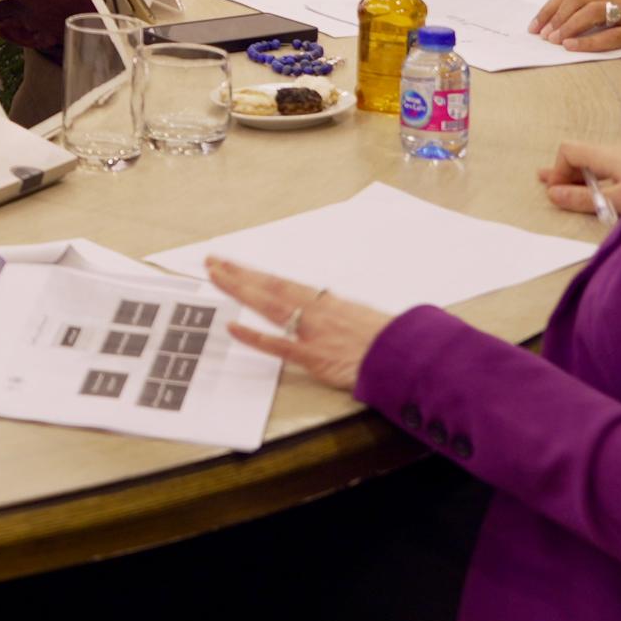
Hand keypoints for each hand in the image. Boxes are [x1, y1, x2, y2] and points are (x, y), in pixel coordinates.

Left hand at [206, 257, 394, 392]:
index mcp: (327, 303)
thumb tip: (323, 305)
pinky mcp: (315, 356)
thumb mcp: (362, 318)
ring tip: (216, 278)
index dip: (254, 274)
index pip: (282, 283)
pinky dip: (254, 337)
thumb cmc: (391, 341)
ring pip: (270, 305)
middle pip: (270, 287)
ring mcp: (314, 332)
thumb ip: (338, 313)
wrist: (409, 358)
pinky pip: (279, 344)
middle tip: (211, 262)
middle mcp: (317, 311)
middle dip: (238, 275)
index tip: (232, 264)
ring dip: (240, 290)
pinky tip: (233, 328)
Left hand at [531, 0, 620, 74]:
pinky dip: (590, 41)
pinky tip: (573, 49)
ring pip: (594, 12)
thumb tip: (563, 32)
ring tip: (553, 41)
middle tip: (541, 35)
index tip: (534, 25)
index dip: (551, 7)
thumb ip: (602, 20)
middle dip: (555, 15)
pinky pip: (614, 34)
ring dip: (568, 27)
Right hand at [536, 138, 620, 222]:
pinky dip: (604, 176)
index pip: (568, 151)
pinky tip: (608, 187)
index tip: (559, 192)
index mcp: (608, 155)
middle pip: (583, 155)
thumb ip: (584, 198)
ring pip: (601, 161)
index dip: (558, 170)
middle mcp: (619, 149)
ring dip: (585, 175)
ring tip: (574, 189)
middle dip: (566, 172)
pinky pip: (617, 165)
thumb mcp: (619, 200)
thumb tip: (553, 194)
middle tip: (546, 183)